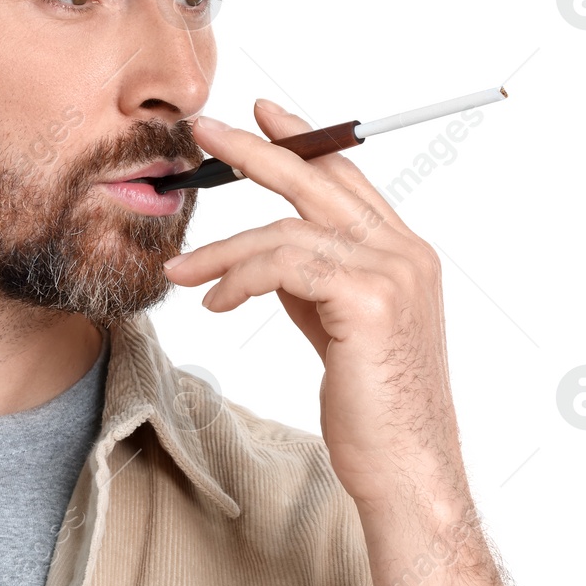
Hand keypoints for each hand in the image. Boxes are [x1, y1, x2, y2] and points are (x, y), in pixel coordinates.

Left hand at [163, 99, 467, 511]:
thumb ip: (313, 283)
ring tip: (180, 271)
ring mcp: (393, 273)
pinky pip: (284, 266)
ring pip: (288, 230)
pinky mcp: (370, 301)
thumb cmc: (371, 408)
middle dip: (258, 149)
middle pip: (320, 180)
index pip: (348, 179)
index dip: (305, 141)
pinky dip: (239, 278)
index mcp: (405, 254)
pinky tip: (214, 302)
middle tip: (205, 130)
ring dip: (223, 248)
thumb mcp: (338, 328)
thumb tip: (267, 253)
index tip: (264, 115)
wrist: (405, 470)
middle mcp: (406, 253)